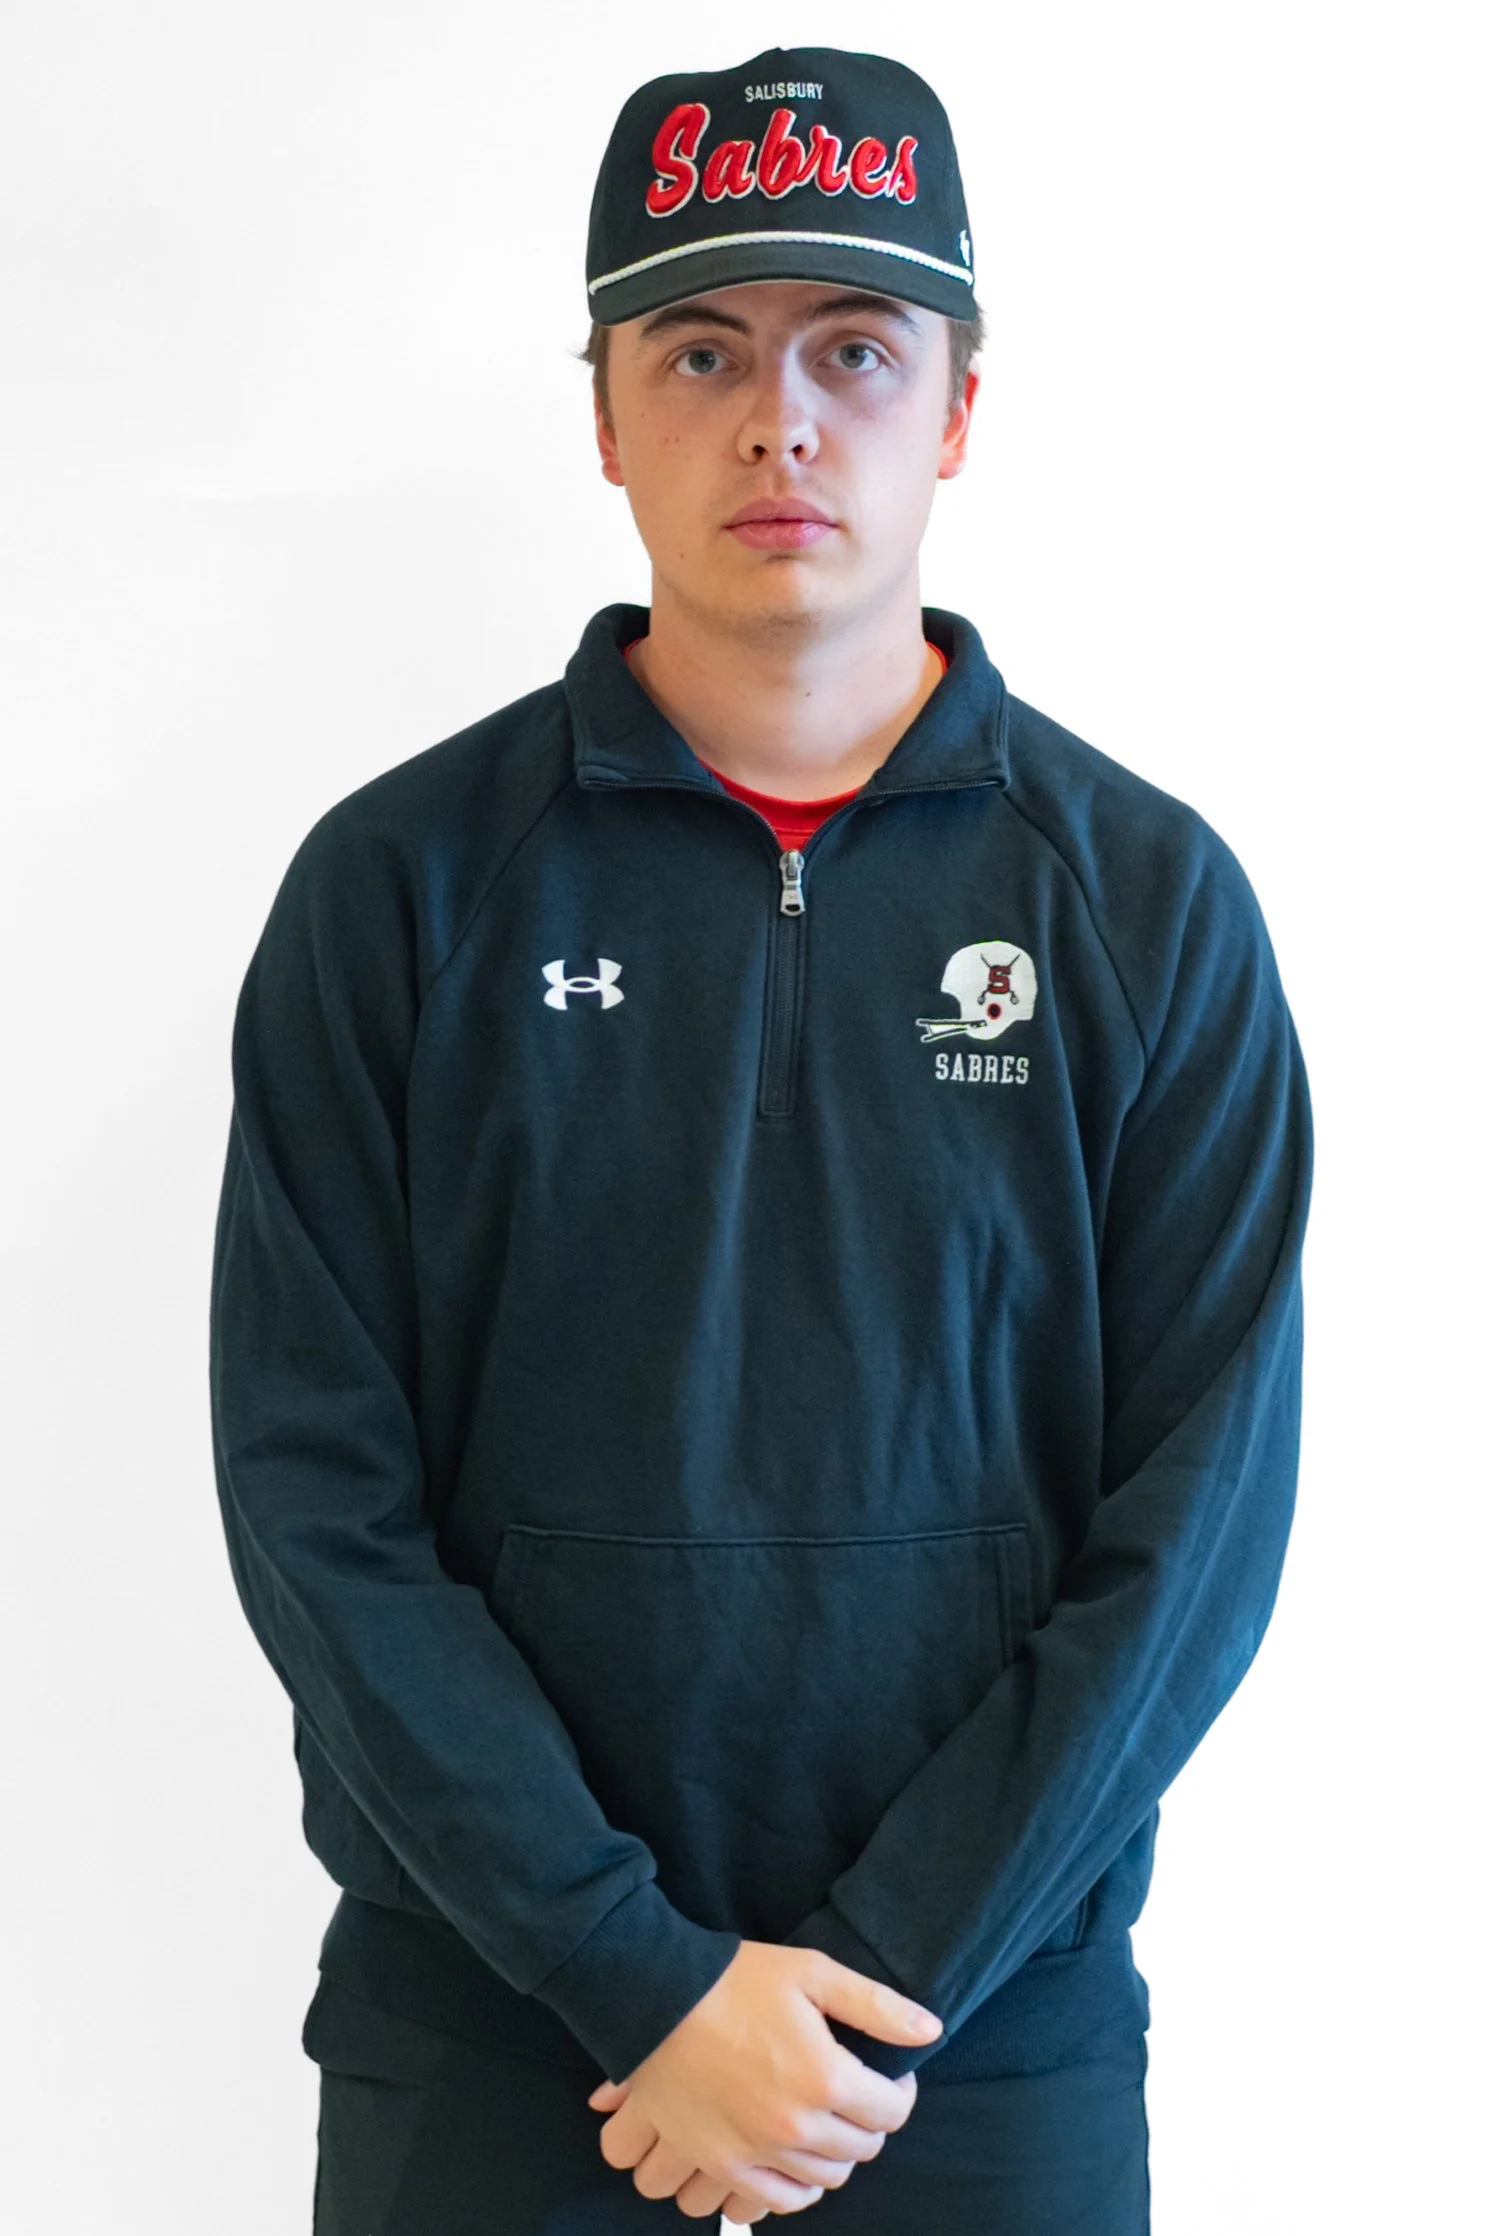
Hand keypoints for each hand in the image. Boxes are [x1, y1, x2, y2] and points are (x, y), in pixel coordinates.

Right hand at [583, 1939, 940, 2216]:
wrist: (657, 1999)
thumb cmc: (735, 1979)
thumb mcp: (813, 1973)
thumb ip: (877, 2006)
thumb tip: (931, 2030)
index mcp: (824, 2078)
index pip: (891, 2112)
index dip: (900, 2092)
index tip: (891, 2075)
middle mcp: (796, 2126)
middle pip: (862, 2149)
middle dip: (870, 2120)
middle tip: (857, 2092)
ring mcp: (758, 2152)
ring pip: (826, 2178)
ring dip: (837, 2151)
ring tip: (827, 2117)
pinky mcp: (724, 2164)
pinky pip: (780, 2200)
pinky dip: (797, 2184)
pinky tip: (797, 2155)